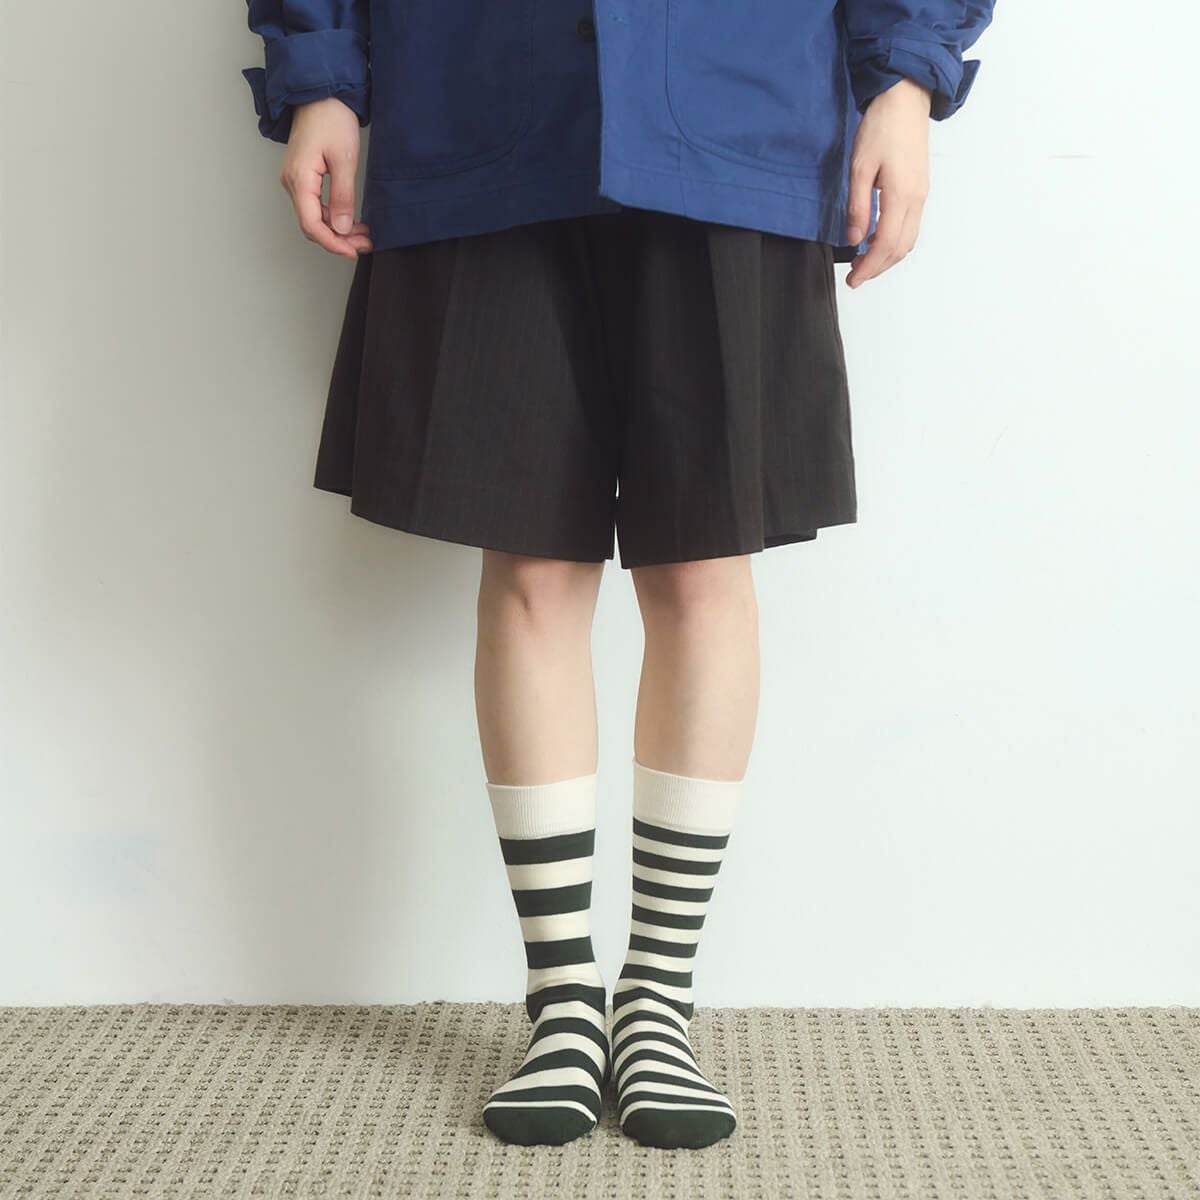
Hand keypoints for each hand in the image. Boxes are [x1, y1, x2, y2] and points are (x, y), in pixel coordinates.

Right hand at [279, 96, 372, 258]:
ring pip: (314, 217)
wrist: (321, 93)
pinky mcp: (303, 177)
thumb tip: (341, 227)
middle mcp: (292, 182)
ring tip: (363, 235)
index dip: (332, 243)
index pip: (311, 224)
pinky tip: (351, 221)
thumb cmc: (331, 118)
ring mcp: (296, 180)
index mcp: (299, 179)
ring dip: (337, 230)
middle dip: (338, 239)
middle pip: (311, 225)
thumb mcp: (344, 159)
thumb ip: (343, 196)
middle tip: (364, 244)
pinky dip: (333, 217)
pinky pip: (315, 206)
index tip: (352, 251)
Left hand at [845, 78, 930, 288]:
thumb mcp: (859, 167)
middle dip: (877, 268)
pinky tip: (877, 240)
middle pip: (900, 249)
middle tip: (854, 277)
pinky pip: (910, 226)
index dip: (868, 267)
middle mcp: (917, 199)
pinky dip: (895, 242)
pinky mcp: (920, 189)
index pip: (886, 244)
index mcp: (902, 195)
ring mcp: (921, 195)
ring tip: (863, 263)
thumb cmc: (882, 127)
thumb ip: (858, 207)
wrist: (906, 98)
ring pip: (908, 240)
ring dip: (887, 257)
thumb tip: (855, 239)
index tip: (852, 280)